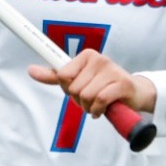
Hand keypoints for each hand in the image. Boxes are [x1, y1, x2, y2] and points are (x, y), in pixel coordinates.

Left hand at [29, 50, 156, 119]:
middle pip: (73, 89)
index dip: (67, 89)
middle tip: (90, 100)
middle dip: (79, 101)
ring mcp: (112, 70)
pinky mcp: (122, 84)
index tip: (76, 90)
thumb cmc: (103, 86)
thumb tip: (31, 70)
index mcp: (86, 55)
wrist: (135, 94)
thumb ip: (55, 75)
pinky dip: (98, 110)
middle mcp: (99, 59)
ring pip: (85, 96)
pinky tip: (103, 109)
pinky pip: (99, 101)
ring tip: (98, 105)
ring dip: (89, 108)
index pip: (62, 75)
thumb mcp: (78, 79)